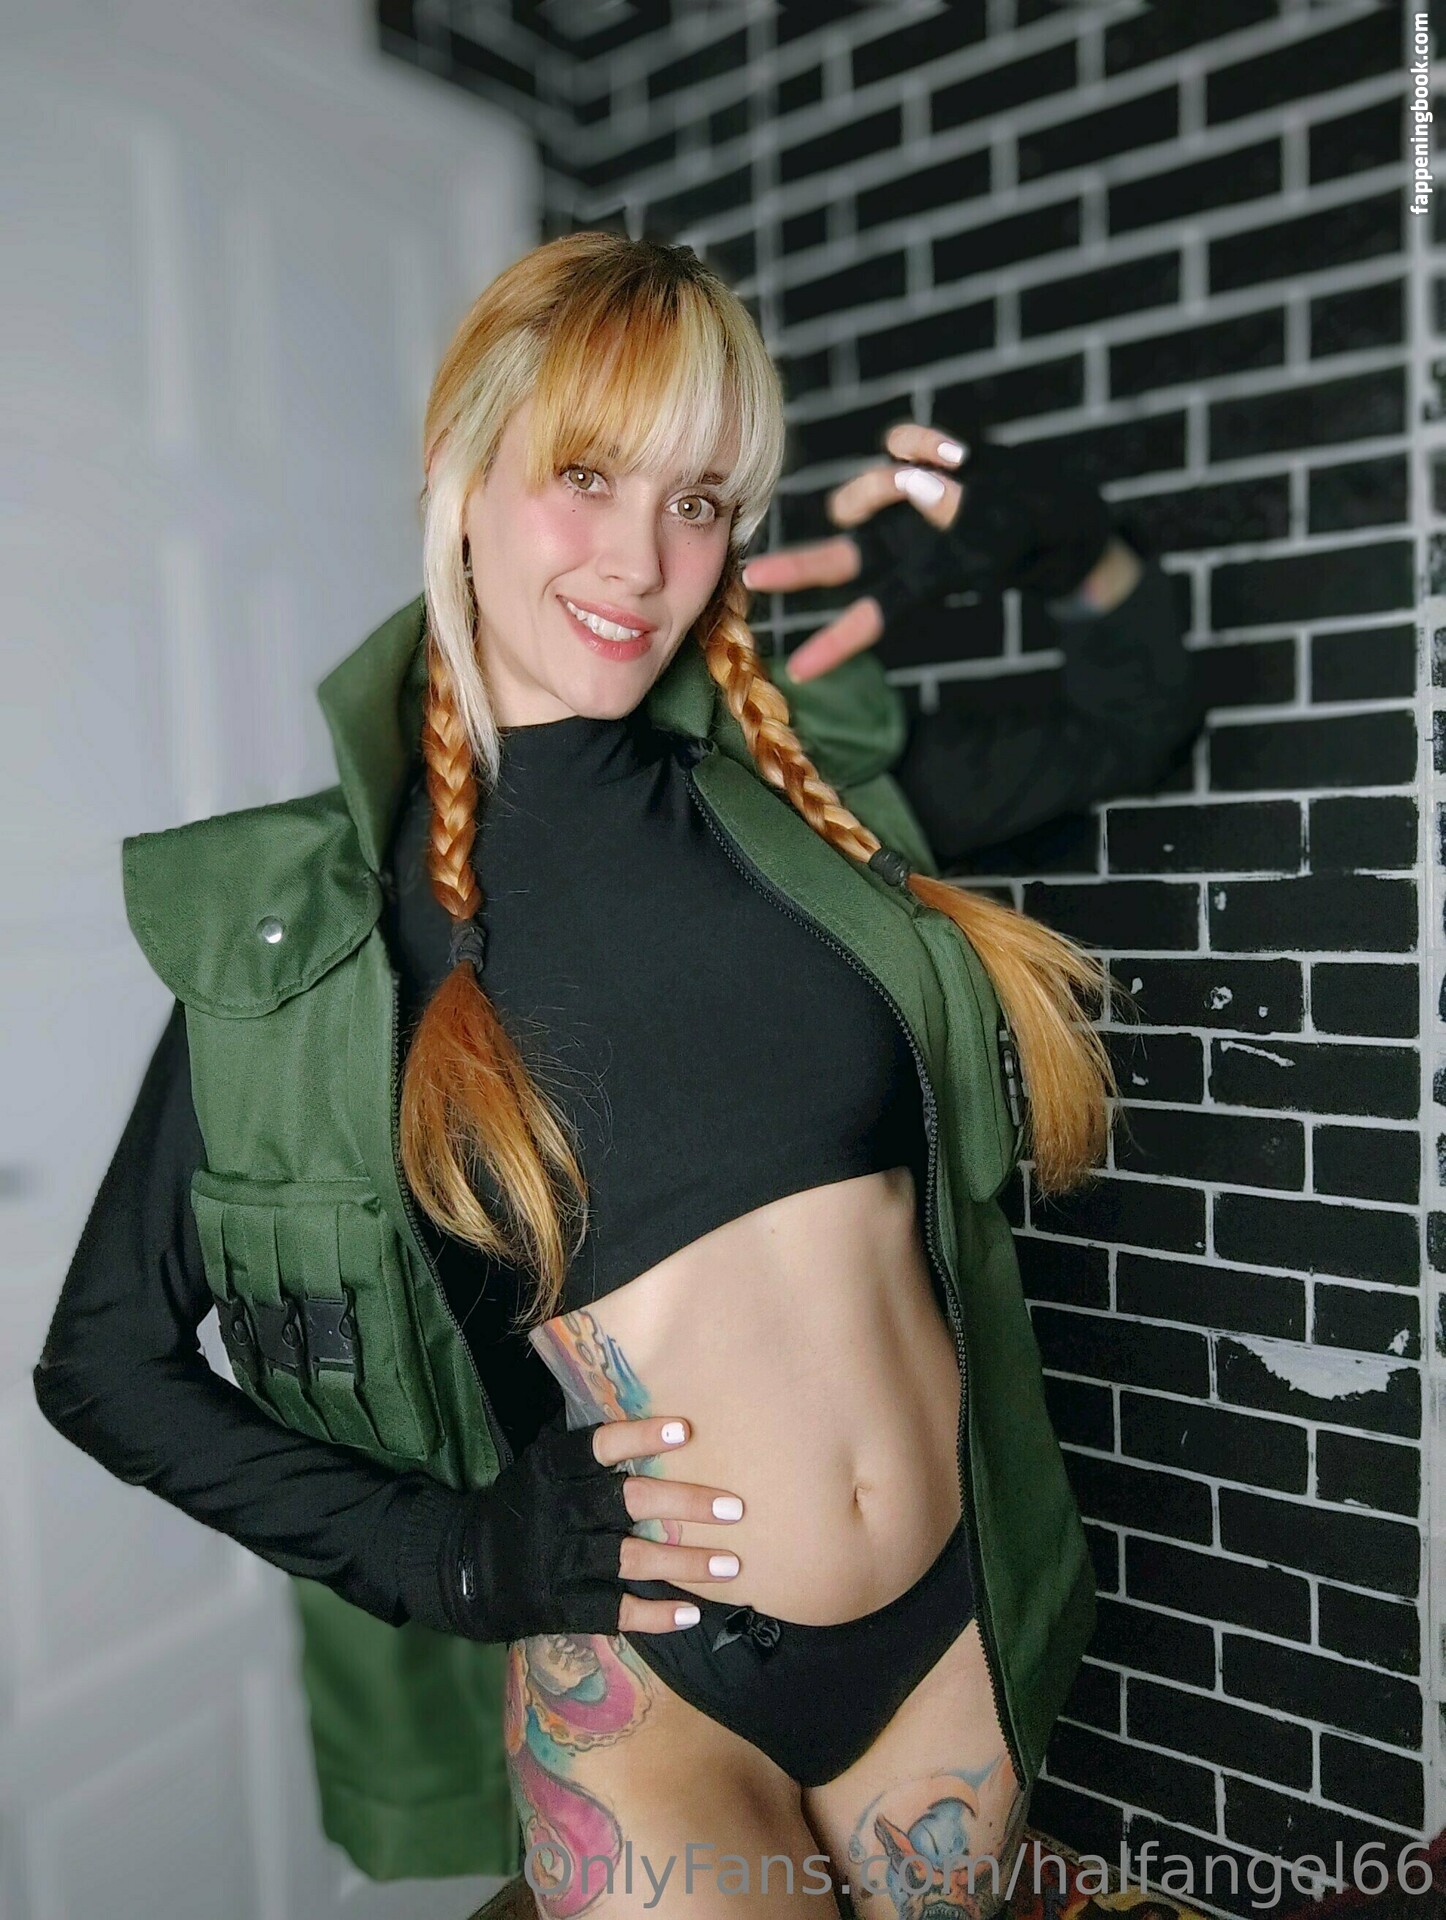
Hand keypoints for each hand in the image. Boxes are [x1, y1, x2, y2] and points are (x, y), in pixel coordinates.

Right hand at [441, 1408, 744, 1641]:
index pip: (598, 1444)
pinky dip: (654, 1615)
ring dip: (684, 1562)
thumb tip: (654, 1411)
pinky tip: (691, 1613)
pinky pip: (614, 1611)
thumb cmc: (525, 1504)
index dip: (640, 1437)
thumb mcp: (541, 1465)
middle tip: (734, 1507)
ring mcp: (560, 1560)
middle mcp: (558, 1510)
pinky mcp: (561, 1604)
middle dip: (684, 1502)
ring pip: (631, 1558)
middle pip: (627, 1501)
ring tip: (731, 1564)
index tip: (685, 1429)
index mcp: (552, 1467)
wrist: (463, 1566)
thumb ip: (587, 1448)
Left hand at [741, 421, 1113, 680]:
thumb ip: (955, 514)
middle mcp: (901, 544)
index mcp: (918, 581)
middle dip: (797, 568)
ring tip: (954, 476)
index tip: (799, 673)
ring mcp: (905, 503)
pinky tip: (954, 454)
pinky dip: (920, 442)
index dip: (836, 644)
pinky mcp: (920, 461)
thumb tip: (921, 478)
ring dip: (901, 481)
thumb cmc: (1031, 540)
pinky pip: (903, 442)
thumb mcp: (999, 541)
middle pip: (837, 558)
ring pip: (873, 486)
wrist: (1060, 511)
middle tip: (756, 577)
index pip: (871, 617)